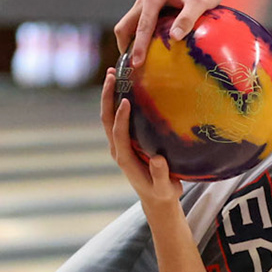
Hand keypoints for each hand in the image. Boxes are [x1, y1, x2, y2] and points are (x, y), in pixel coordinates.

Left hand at [101, 66, 181, 209]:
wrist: (155, 199)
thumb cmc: (162, 193)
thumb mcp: (165, 188)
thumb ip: (160, 175)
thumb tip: (157, 159)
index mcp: (125, 159)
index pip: (119, 134)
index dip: (121, 117)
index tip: (127, 100)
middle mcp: (118, 149)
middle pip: (107, 119)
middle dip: (107, 97)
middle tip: (111, 75)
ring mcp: (119, 144)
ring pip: (109, 116)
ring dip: (109, 95)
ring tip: (113, 73)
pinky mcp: (124, 141)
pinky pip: (117, 118)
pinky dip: (116, 101)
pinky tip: (124, 86)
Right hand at [113, 0, 224, 67]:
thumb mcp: (200, 3)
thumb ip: (187, 18)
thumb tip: (174, 38)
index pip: (141, 26)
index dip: (138, 47)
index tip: (137, 64)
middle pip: (125, 26)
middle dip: (125, 46)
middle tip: (131, 67)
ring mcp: (146, 3)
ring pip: (129, 25)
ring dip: (129, 42)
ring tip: (137, 63)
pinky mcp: (151, 8)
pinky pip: (138, 24)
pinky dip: (137, 38)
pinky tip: (148, 52)